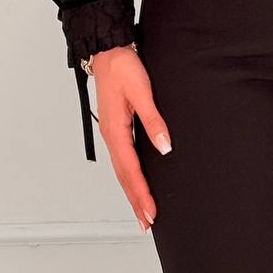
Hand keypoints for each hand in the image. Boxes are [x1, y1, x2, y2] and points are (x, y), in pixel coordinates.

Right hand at [87, 44, 172, 233]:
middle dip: (136, 200)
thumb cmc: (123, 67)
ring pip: (121, 169)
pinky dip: (129, 174)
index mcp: (115, 131)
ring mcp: (111, 131)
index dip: (142, 194)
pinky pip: (122, 158)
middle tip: (148, 224)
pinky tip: (135, 179)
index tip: (152, 214)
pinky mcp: (115, 125)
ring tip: (142, 210)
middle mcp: (111, 135)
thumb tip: (165, 147)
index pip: (131, 171)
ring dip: (132, 190)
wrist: (108, 49)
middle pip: (123, 176)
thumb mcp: (142, 91)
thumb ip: (153, 120)